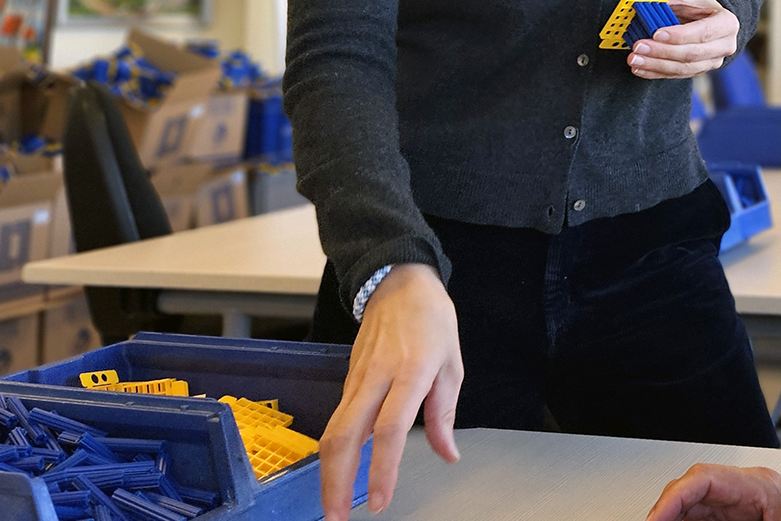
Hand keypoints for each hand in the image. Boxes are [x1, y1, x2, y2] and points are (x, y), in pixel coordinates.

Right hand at [319, 263, 463, 519]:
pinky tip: (337, 471)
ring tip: (331, 504)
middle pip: (345, 435)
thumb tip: (447, 454)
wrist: (398, 282)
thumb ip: (444, 413)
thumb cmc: (432, 320)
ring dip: (328, 470)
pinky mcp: (347, 378)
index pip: (390, 429)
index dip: (382, 469)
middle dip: (334, 481)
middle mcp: (377, 377)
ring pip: (333, 429)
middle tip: (335, 516)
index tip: (378, 501)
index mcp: (411, 372)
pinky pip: (338, 417)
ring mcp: (357, 377)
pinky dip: (334, 449)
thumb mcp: (451, 364)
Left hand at [627, 0, 739, 79]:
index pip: (704, 32)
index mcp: (726, 22)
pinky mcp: (700, 71)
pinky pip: (677, 76)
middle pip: (692, 53)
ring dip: (656, 65)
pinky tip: (639, 69)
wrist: (708, 21)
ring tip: (634, 59)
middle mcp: (725, 46)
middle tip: (638, 46)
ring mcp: (713, 62)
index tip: (656, 33)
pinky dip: (656, 73)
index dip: (679, 35)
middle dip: (662, 52)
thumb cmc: (696, 5)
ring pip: (684, 68)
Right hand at [645, 464, 780, 520]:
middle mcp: (746, 488)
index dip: (672, 499)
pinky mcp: (741, 514)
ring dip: (673, 517)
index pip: (702, 480)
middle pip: (691, 491)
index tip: (654, 519)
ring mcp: (742, 501)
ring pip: (694, 504)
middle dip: (664, 511)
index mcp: (758, 485)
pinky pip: (705, 515)